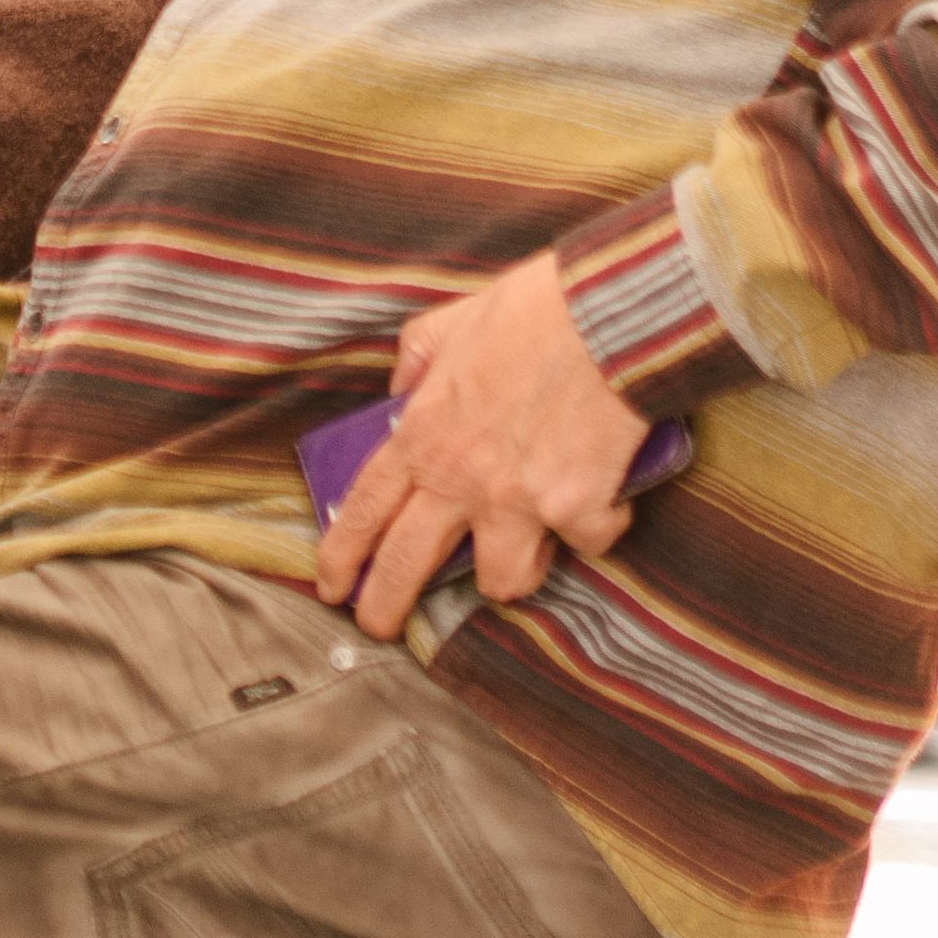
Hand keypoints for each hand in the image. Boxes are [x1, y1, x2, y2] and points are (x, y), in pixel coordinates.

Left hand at [314, 253, 648, 641]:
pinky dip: (597, 527)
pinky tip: (604, 499)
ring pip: (501, 579)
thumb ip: (415, 359)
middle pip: (408, 563)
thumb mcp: (448, 322)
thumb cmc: (532, 310)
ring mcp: (517, 500)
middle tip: (379, 626)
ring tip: (525, 553)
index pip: (364, 508)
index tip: (330, 586)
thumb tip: (400, 388)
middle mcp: (460, 477)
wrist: (607, 313)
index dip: (341, 554)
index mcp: (423, 433)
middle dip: (385, 607)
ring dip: (511, 572)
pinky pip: (586, 544)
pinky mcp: (576, 510)